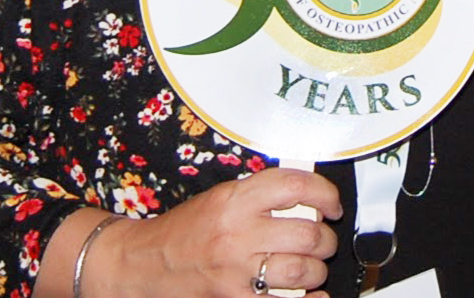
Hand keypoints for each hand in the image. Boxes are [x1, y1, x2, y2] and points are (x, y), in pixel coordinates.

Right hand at [71, 167, 341, 297]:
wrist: (141, 265)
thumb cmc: (184, 231)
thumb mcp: (221, 198)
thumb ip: (262, 194)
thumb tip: (309, 194)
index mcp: (236, 200)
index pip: (296, 186)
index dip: (325, 194)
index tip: (332, 205)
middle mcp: (237, 234)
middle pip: (307, 233)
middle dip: (325, 239)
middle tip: (322, 241)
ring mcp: (236, 273)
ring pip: (302, 271)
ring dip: (316, 270)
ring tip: (312, 267)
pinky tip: (310, 295)